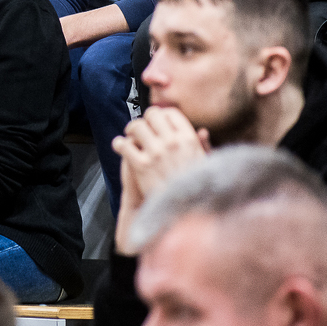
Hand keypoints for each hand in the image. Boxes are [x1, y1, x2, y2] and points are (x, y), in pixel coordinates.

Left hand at [112, 108, 209, 252]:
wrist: (184, 212)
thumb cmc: (197, 189)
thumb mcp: (206, 166)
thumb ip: (203, 147)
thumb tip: (202, 131)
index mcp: (189, 139)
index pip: (171, 113)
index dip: (161, 114)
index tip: (156, 121)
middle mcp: (172, 142)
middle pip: (152, 115)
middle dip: (145, 120)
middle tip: (140, 128)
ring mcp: (156, 152)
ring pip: (136, 126)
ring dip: (130, 129)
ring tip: (129, 136)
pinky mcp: (141, 165)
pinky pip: (124, 145)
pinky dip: (119, 144)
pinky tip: (120, 147)